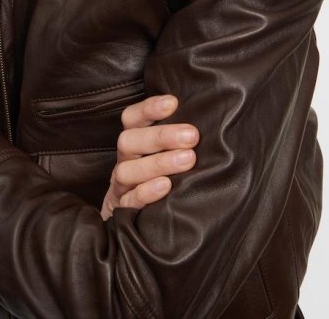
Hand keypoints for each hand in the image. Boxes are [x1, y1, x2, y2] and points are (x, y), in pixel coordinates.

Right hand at [100, 95, 198, 220]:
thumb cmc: (160, 177)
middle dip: (160, 136)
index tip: (173, 102)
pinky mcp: (122, 210)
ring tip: (187, 160)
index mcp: (134, 142)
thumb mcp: (165, 153)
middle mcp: (125, 160)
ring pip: (127, 170)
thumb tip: (207, 116)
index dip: (149, 108)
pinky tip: (166, 186)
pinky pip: (129, 200)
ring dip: (158, 163)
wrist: (136, 225)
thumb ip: (178, 137)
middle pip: (128, 140)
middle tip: (191, 136)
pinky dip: (147, 192)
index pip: (132, 118)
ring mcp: (121, 186)